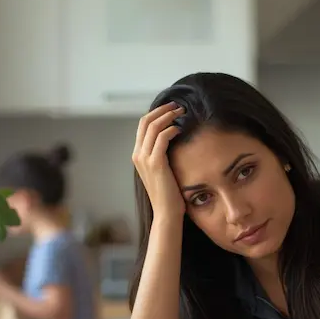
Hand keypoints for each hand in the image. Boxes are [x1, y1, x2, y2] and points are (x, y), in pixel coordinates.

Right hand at [132, 102, 185, 218]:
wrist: (166, 213)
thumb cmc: (168, 194)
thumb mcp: (162, 171)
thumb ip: (162, 155)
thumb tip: (173, 140)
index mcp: (138, 155)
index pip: (143, 126)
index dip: (156, 113)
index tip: (171, 108)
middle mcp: (138, 154)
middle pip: (145, 121)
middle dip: (162, 110)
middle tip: (177, 105)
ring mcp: (145, 159)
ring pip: (153, 126)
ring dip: (168, 116)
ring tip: (181, 113)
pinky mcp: (156, 163)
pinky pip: (162, 138)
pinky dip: (171, 129)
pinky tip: (180, 129)